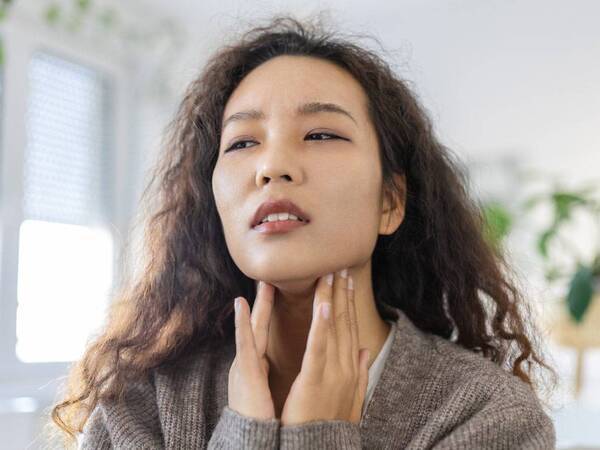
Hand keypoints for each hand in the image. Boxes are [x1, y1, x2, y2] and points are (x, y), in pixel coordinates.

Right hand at [228, 280, 276, 419]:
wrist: (248, 440)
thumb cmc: (258, 420)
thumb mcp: (265, 390)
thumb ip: (267, 373)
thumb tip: (281, 361)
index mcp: (257, 365)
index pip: (266, 332)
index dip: (271, 312)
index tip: (279, 291)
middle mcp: (248, 361)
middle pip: (260, 325)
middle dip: (265, 301)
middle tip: (272, 277)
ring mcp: (244, 365)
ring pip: (252, 329)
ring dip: (257, 305)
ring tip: (262, 282)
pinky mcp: (244, 372)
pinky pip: (244, 344)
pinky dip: (241, 323)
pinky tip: (240, 305)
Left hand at [280, 269, 369, 425]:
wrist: (320, 449)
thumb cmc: (330, 424)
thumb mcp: (352, 399)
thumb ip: (360, 373)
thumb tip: (366, 351)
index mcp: (351, 368)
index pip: (350, 327)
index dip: (349, 302)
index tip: (347, 280)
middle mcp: (346, 366)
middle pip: (344, 322)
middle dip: (342, 293)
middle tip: (340, 266)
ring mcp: (333, 372)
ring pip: (333, 329)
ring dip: (333, 299)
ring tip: (331, 274)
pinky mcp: (315, 380)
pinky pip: (319, 348)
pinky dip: (322, 326)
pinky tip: (324, 306)